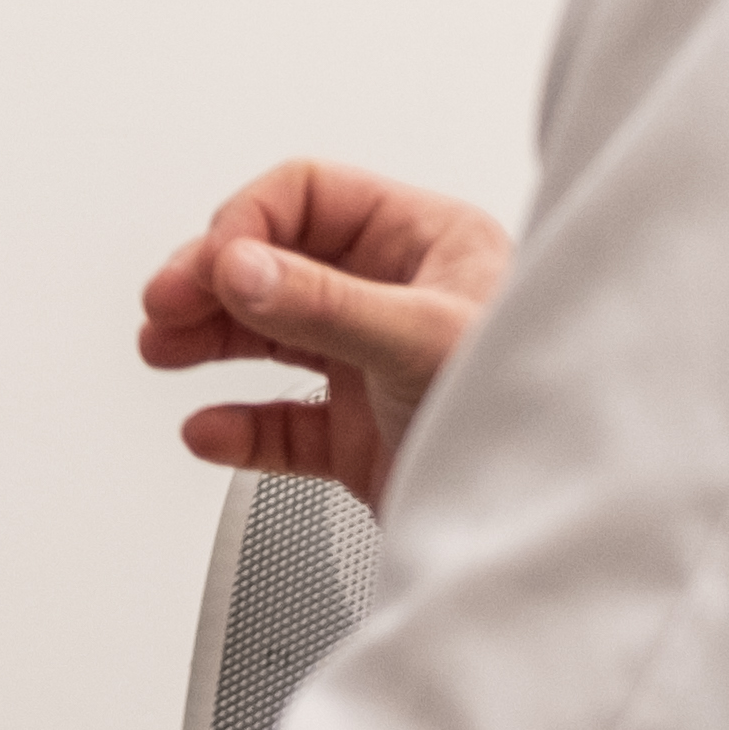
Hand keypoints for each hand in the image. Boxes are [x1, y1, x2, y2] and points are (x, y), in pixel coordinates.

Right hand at [134, 155, 509, 509]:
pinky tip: (210, 428)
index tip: (211, 266)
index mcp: (428, 244)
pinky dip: (240, 426)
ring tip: (163, 350)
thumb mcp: (421, 341)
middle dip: (211, 280)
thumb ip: (323, 303)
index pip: (309, 198)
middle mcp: (399, 298)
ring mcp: (377, 369)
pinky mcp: (365, 439)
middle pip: (276, 264)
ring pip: (270, 337)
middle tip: (164, 306)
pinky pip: (284, 423)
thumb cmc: (541, 413)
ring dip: (211, 341)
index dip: (249, 224)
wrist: (566, 530)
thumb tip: (238, 265)